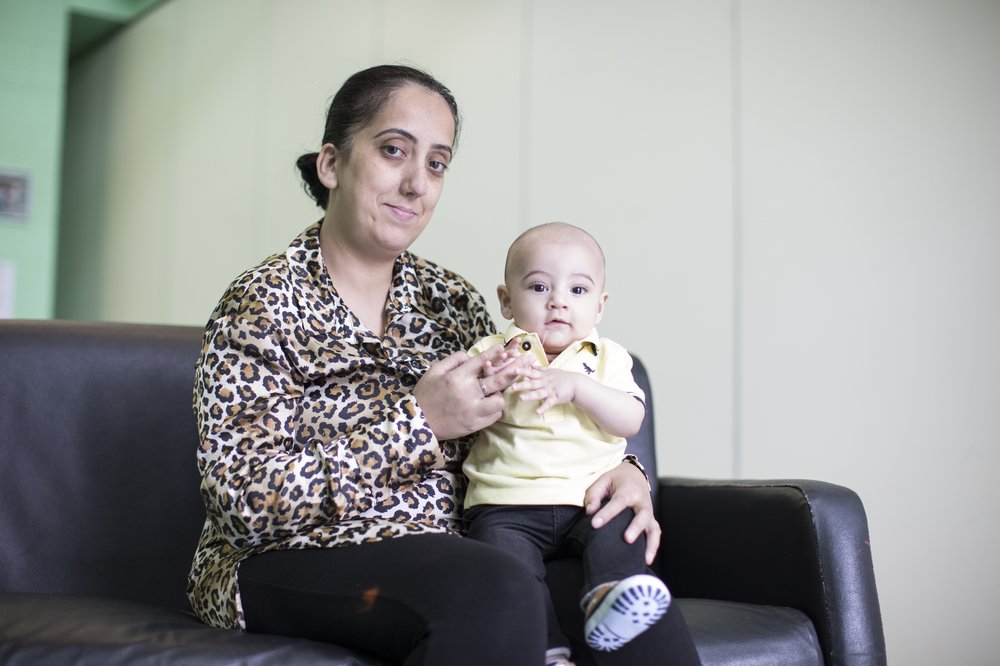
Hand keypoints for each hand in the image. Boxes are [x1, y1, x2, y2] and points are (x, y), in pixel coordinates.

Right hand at [413, 345, 528, 440]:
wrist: (418, 423)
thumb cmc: (425, 395)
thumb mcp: (433, 372)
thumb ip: (452, 360)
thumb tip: (469, 355)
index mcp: (457, 378)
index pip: (481, 361)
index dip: (495, 353)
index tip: (504, 348)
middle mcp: (468, 393)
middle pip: (499, 379)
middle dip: (515, 368)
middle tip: (527, 361)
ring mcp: (473, 410)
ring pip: (500, 400)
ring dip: (501, 394)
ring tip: (498, 391)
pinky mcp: (475, 425)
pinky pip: (495, 415)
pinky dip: (494, 409)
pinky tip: (490, 404)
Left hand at [511, 366, 576, 413]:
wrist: (576, 384)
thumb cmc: (562, 377)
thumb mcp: (551, 370)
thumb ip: (540, 368)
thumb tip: (530, 364)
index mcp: (543, 376)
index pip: (532, 373)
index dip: (523, 371)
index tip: (514, 370)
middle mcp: (545, 383)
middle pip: (533, 384)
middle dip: (522, 385)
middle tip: (512, 386)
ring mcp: (550, 390)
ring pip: (539, 393)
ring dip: (530, 396)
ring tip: (521, 398)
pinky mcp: (555, 398)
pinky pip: (548, 404)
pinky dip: (543, 408)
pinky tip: (537, 412)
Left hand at [584, 462, 659, 564]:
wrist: (633, 475)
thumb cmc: (615, 480)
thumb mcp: (602, 481)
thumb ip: (594, 495)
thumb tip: (590, 512)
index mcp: (628, 490)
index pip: (618, 502)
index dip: (607, 513)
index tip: (594, 524)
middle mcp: (641, 502)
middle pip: (642, 515)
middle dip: (635, 528)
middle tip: (626, 539)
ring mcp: (648, 512)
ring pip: (653, 528)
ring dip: (650, 543)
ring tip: (643, 558)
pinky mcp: (650, 520)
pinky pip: (655, 533)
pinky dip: (653, 546)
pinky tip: (646, 560)